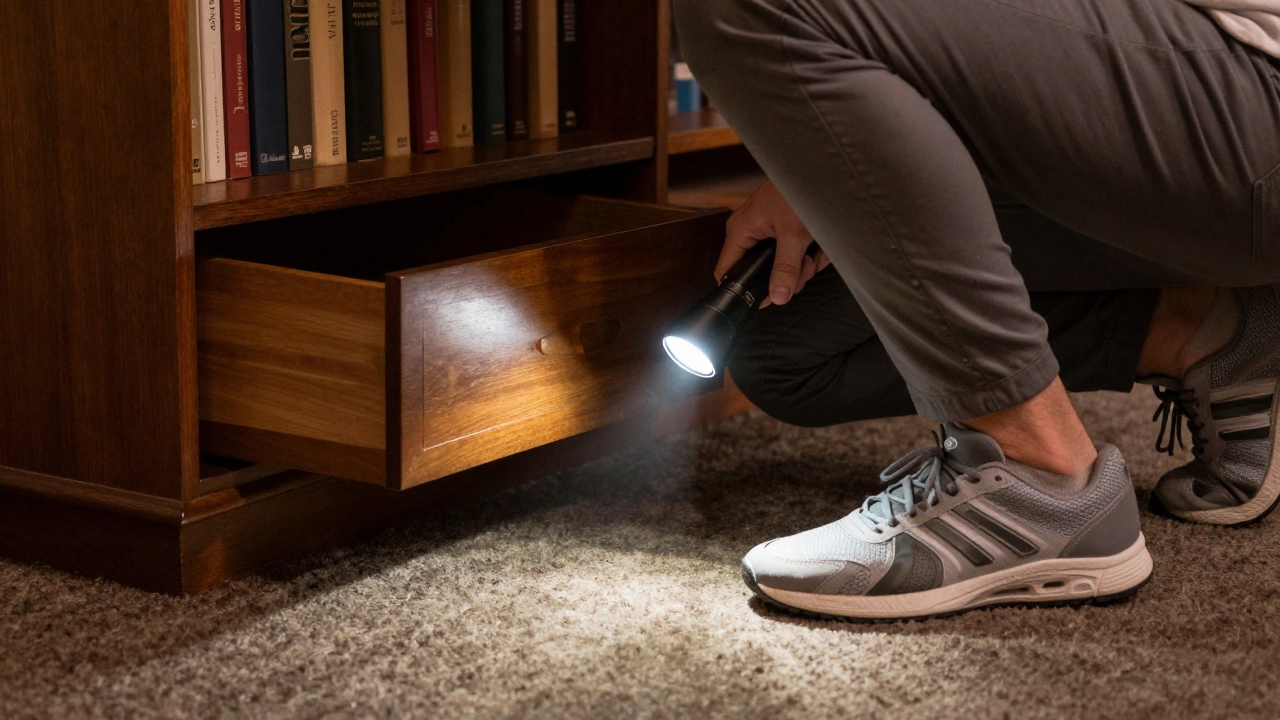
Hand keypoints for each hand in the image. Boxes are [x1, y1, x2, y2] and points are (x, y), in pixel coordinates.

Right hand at [715, 180, 829, 306]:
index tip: (769, 298)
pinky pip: (790, 251)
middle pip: (759, 273)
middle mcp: (748, 231)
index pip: (727, 272)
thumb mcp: (794, 235)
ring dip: (802, 265)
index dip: (746, 291)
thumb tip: (777, 297)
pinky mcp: (781, 227)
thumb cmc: (798, 190)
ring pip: (779, 264)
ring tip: (815, 254)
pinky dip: (806, 253)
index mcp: (740, 232)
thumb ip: (786, 269)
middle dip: (787, 276)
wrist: (818, 165)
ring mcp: (765, 229)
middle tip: (804, 268)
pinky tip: (819, 248)